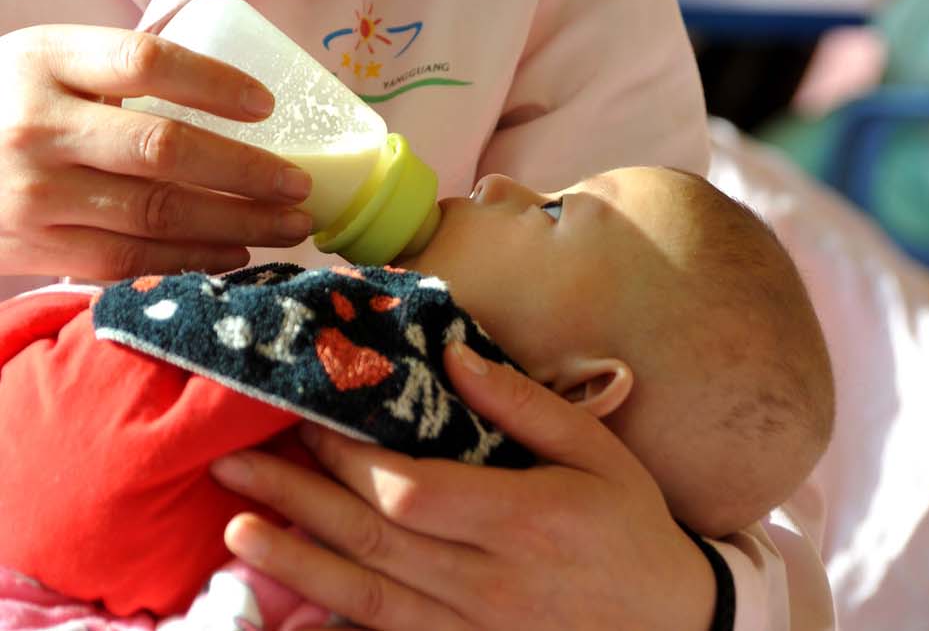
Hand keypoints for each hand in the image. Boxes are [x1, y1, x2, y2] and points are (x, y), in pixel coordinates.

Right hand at [0, 24, 313, 279]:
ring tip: (287, 224)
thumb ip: (119, 67)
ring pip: (154, 214)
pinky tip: (232, 254)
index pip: (146, 62)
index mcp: (48, 59)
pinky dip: (188, 259)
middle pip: (163, 148)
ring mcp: (33, 193)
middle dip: (247, 172)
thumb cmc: (7, 99)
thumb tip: (236, 91)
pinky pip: (126, 259)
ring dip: (234, 224)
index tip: (267, 105)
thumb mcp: (48, 58)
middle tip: (300, 185)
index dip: (215, 83)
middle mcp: (39, 126)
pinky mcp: (32, 247)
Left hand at [212, 341, 716, 630]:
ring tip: (234, 530)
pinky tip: (286, 602)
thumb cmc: (629, 525)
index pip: (412, 491)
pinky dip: (331, 621)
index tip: (304, 415)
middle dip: (297, 498)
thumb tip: (453, 354)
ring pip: (365, 596)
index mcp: (522, 519)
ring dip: (294, 563)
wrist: (668, 628)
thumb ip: (523, 403)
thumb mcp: (596, 449)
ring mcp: (470, 630)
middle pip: (373, 539)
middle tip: (232, 459)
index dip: (349, 459)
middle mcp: (486, 582)